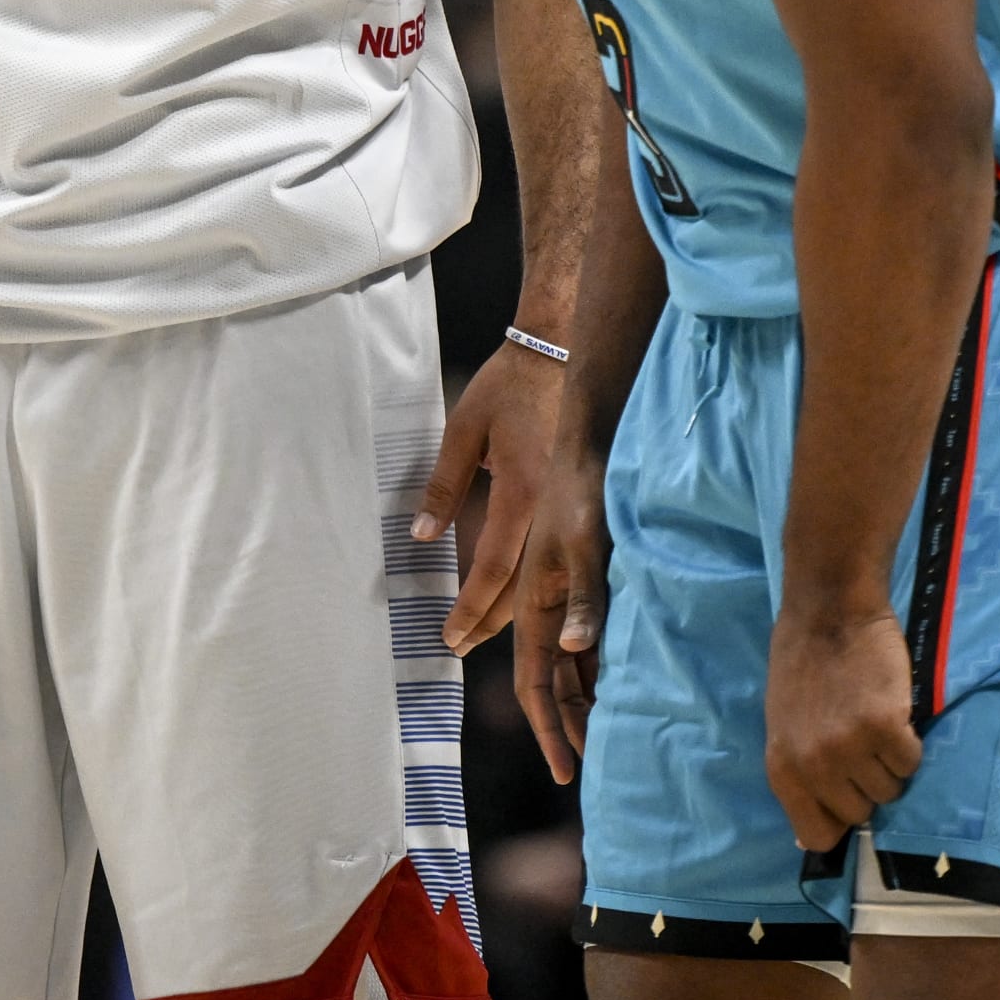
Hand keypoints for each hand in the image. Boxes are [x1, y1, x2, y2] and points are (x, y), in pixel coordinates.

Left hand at [413, 337, 565, 653]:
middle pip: (523, 584)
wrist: (559, 352)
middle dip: (490, 620)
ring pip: (542, 573)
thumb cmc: (507, 386)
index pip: (493, 565)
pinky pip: (553, 551)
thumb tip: (424, 536)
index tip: (450, 635)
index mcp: (522, 490)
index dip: (471, 605)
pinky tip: (523, 594)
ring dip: (512, 607)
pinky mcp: (575, 496)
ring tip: (484, 633)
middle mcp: (550, 507)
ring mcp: (567, 503)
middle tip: (459, 647)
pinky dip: (535, 580)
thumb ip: (444, 483)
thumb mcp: (464, 429)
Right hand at [512, 443, 607, 782]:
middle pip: (551, 682)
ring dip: (584, 702)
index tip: (563, 772)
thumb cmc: (583, 492)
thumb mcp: (587, 545)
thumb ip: (583, 598)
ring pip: (570, 665)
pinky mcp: (586, 585)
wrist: (587, 444)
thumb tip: (572, 651)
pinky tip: (622, 686)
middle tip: (589, 770)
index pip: (534, 682)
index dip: (547, 728)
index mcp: (535, 602)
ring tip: (608, 740)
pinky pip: (589, 642)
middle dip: (566, 726)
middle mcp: (546, 607)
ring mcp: (565, 597)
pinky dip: (600, 671)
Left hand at [764, 606, 921, 850]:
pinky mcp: (884, 727)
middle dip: (865, 782)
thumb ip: (797, 775)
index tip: (845, 791)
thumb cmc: (803, 665)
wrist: (828, 609)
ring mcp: (849, 747)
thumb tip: (808, 836)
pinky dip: (908, 741)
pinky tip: (890, 710)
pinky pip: (911, 761)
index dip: (837, 818)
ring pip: (890, 789)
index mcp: (782, 768)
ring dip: (888, 761)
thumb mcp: (783, 725)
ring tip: (872, 719)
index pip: (817, 836)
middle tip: (859, 740)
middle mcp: (813, 764)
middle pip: (861, 813)